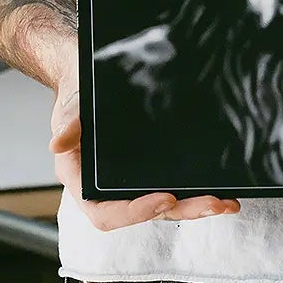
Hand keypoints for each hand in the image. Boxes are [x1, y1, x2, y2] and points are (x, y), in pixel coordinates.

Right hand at [48, 76, 240, 229]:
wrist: (87, 70)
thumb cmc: (77, 90)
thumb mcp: (70, 102)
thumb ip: (68, 123)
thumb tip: (58, 142)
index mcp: (81, 180)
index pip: (104, 212)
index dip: (135, 212)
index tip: (164, 199)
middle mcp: (105, 187)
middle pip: (143, 212)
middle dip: (180, 211)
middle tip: (210, 204)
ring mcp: (129, 180)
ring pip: (162, 205)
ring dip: (194, 206)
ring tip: (224, 202)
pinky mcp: (148, 169)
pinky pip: (171, 187)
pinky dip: (194, 191)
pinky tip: (220, 191)